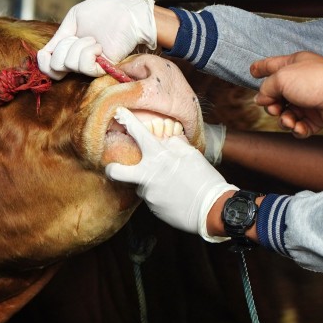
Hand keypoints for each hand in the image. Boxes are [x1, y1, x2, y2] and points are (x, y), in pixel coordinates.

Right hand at [38, 0, 156, 78]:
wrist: (128, 14)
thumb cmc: (105, 11)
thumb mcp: (74, 18)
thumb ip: (59, 35)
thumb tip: (44, 54)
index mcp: (68, 47)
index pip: (46, 65)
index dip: (43, 60)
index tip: (49, 51)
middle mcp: (77, 60)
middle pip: (53, 66)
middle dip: (63, 47)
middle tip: (80, 37)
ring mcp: (89, 66)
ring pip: (67, 64)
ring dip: (79, 45)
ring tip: (94, 39)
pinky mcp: (101, 69)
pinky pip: (84, 66)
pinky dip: (88, 52)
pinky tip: (99, 46)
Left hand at [105, 108, 235, 241]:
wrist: (211, 209)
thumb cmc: (204, 179)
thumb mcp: (191, 154)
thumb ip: (175, 144)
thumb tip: (165, 139)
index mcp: (159, 156)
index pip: (138, 134)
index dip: (127, 121)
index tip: (118, 113)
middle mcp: (148, 175)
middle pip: (116, 172)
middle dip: (111, 168)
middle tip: (114, 167)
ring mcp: (148, 194)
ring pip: (139, 184)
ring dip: (148, 181)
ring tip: (169, 183)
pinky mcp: (152, 208)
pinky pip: (151, 197)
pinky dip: (159, 194)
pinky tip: (173, 194)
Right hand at [250, 51, 322, 137]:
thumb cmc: (316, 81)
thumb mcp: (282, 78)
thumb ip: (266, 88)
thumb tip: (260, 99)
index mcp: (294, 65)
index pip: (272, 65)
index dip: (261, 68)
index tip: (252, 71)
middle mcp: (301, 82)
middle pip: (276, 96)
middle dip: (272, 105)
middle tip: (275, 108)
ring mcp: (309, 100)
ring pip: (287, 114)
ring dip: (284, 120)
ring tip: (289, 120)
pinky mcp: (317, 117)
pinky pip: (300, 126)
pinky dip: (298, 129)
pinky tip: (300, 127)